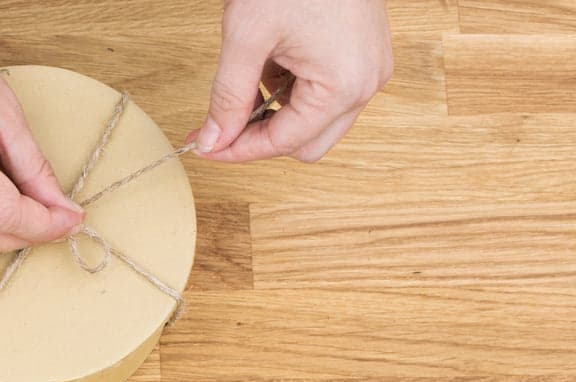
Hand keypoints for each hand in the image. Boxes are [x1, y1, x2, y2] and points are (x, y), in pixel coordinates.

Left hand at [193, 0, 392, 161]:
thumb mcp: (246, 37)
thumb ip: (227, 97)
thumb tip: (213, 140)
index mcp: (344, 85)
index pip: (283, 144)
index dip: (238, 150)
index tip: (206, 146)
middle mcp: (366, 83)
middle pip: (306, 145)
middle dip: (260, 138)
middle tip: (219, 124)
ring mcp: (369, 69)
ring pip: (316, 123)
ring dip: (276, 115)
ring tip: (245, 82)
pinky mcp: (363, 56)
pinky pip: (325, 95)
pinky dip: (292, 92)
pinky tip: (269, 65)